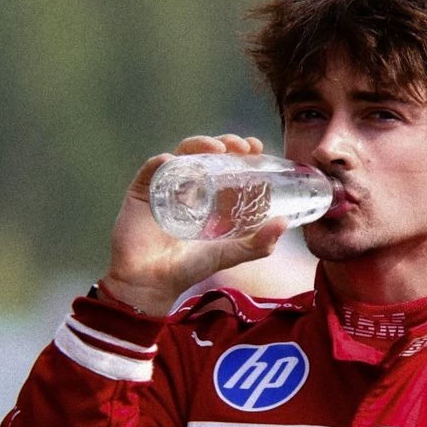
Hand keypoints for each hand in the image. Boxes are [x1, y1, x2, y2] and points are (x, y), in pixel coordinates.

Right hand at [100, 135, 287, 316]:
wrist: (152, 283)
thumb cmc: (191, 267)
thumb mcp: (230, 253)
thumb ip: (258, 243)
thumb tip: (285, 223)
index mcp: (210, 197)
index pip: (227, 165)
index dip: (241, 153)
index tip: (256, 147)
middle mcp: (189, 187)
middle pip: (205, 154)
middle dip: (224, 144)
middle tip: (241, 146)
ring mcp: (165, 187)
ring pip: (181, 155)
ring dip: (199, 146)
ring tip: (217, 149)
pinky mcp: (141, 193)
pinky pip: (150, 171)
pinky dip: (160, 163)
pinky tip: (172, 162)